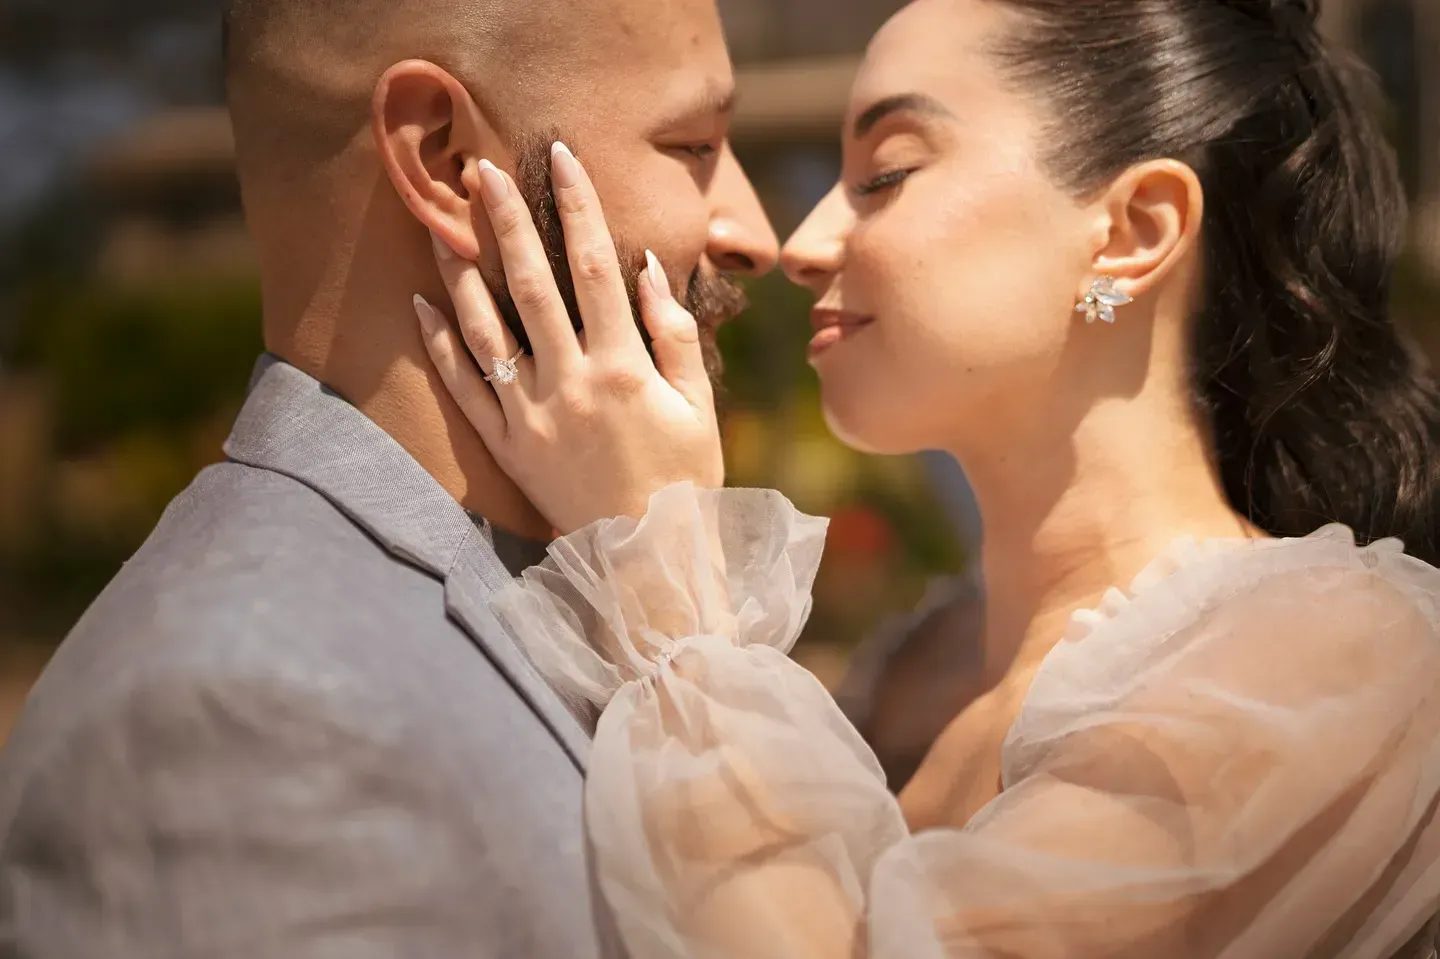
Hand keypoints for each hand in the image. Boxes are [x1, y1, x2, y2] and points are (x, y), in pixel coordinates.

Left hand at [414, 143, 723, 533]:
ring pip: (486, 330)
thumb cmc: (686, 483)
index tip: (561, 158)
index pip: (595, 266)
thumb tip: (644, 269)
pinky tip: (422, 304)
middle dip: (504, 221)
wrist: (650, 563)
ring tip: (438, 223)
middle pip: (531, 284)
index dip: (578, 206)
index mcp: (623, 366)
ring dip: (461, 273)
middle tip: (478, 170)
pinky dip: (442, 345)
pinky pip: (466, 389)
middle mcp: (571, 382)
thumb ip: (674, 335)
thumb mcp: (698, 407)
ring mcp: (532, 415)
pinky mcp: (507, 448)